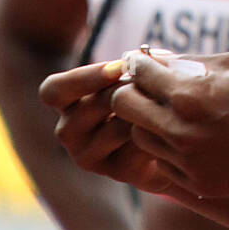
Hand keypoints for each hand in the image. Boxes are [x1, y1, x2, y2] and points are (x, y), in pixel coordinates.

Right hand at [39, 70, 173, 193]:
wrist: (175, 141)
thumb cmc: (149, 97)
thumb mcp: (139, 77)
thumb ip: (134, 65)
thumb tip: (142, 57)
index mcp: (67, 103)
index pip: (53, 91)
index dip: (84, 78)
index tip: (119, 67)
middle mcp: (70, 132)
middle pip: (85, 109)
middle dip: (122, 94)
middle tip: (149, 86)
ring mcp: (90, 156)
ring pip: (115, 128)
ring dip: (143, 113)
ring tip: (164, 103)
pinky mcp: (117, 172)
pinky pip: (136, 147)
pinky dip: (157, 131)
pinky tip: (171, 126)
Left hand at [41, 50, 228, 200]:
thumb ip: (191, 62)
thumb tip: (155, 58)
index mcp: (190, 95)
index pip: (138, 74)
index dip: (138, 65)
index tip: (145, 64)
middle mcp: (181, 130)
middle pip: (125, 107)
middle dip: (133, 92)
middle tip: (150, 89)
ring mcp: (188, 162)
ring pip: (141, 138)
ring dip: (149, 122)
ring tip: (175, 114)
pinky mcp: (199, 185)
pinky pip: (164, 164)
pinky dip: (170, 150)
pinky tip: (193, 139)